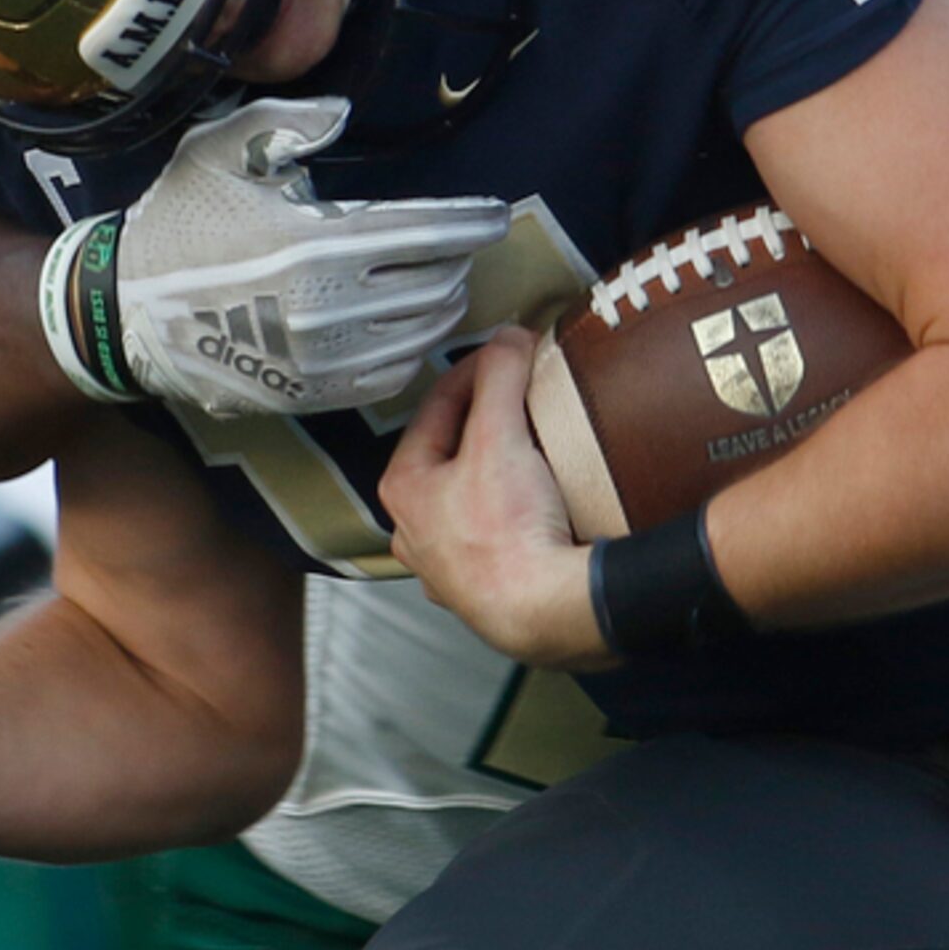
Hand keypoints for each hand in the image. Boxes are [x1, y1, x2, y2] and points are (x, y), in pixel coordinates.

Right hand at [42, 96, 510, 415]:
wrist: (122, 315)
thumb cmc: (177, 224)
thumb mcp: (217, 151)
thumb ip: (285, 123)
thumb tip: (343, 111)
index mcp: (315, 241)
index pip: (428, 232)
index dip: (472, 222)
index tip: (494, 215)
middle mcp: (327, 305)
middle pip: (437, 284)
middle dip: (458, 262)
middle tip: (457, 247)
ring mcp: (320, 358)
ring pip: (422, 333)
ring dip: (442, 306)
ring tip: (439, 284)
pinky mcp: (309, 394)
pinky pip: (391, 377)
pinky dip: (413, 351)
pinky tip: (407, 329)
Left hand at [380, 329, 607, 670]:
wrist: (543, 612)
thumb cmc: (507, 531)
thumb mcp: (501, 436)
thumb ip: (501, 377)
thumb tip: (507, 337)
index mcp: (405, 487)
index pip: (439, 405)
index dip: (477, 369)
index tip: (509, 351)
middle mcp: (416, 530)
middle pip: (453, 452)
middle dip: (489, 420)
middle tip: (524, 396)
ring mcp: (448, 565)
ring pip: (471, 497)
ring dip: (500, 470)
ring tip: (536, 450)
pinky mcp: (484, 589)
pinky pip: (497, 534)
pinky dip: (515, 513)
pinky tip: (539, 508)